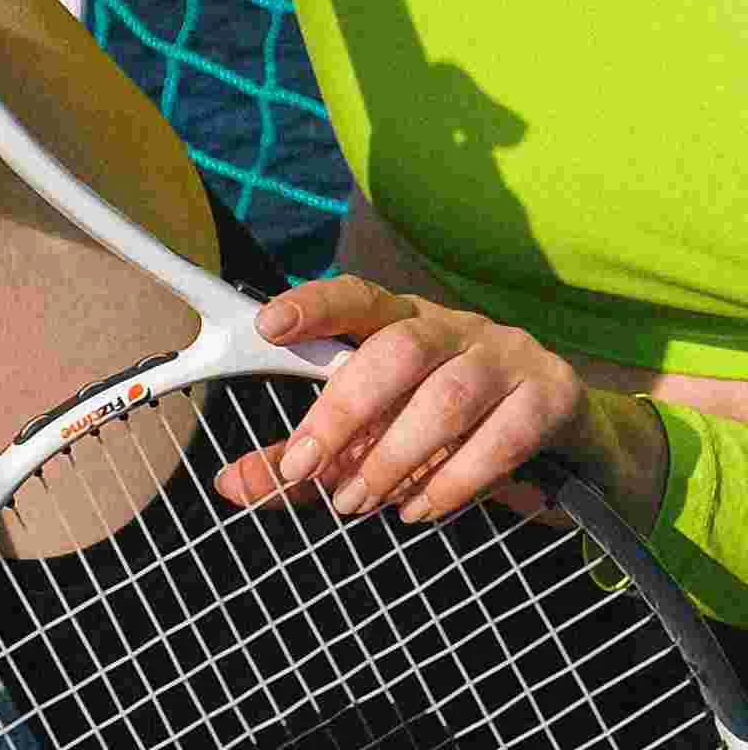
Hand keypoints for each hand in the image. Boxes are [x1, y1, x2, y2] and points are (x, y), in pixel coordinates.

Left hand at [214, 274, 667, 530]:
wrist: (573, 443)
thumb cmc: (451, 430)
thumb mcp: (376, 438)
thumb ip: (308, 458)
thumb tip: (231, 484)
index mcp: (404, 321)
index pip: (356, 297)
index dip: (313, 305)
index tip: (269, 324)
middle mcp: (455, 328)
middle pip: (398, 348)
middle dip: (346, 408)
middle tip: (309, 466)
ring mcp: (509, 357)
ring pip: (449, 396)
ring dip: (396, 455)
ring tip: (359, 501)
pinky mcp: (554, 397)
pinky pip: (506, 435)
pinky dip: (458, 479)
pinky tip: (422, 507)